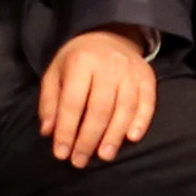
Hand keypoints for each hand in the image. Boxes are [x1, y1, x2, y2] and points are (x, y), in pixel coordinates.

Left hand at [38, 28, 158, 164]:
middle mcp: (108, 66)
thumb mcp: (56, 72)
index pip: (72, 103)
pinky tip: (131, 138)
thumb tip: (48, 132)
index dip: (66, 130)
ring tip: (104, 156)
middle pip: (99, 109)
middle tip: (80, 161)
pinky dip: (140, 122)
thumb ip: (50, 101)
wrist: (110, 34)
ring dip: (113, 136)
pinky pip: (147, 103)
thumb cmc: (78, 59)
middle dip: (88, 139)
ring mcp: (130, 72)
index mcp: (81, 62)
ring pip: (124, 109)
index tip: (61, 153)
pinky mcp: (147, 77)